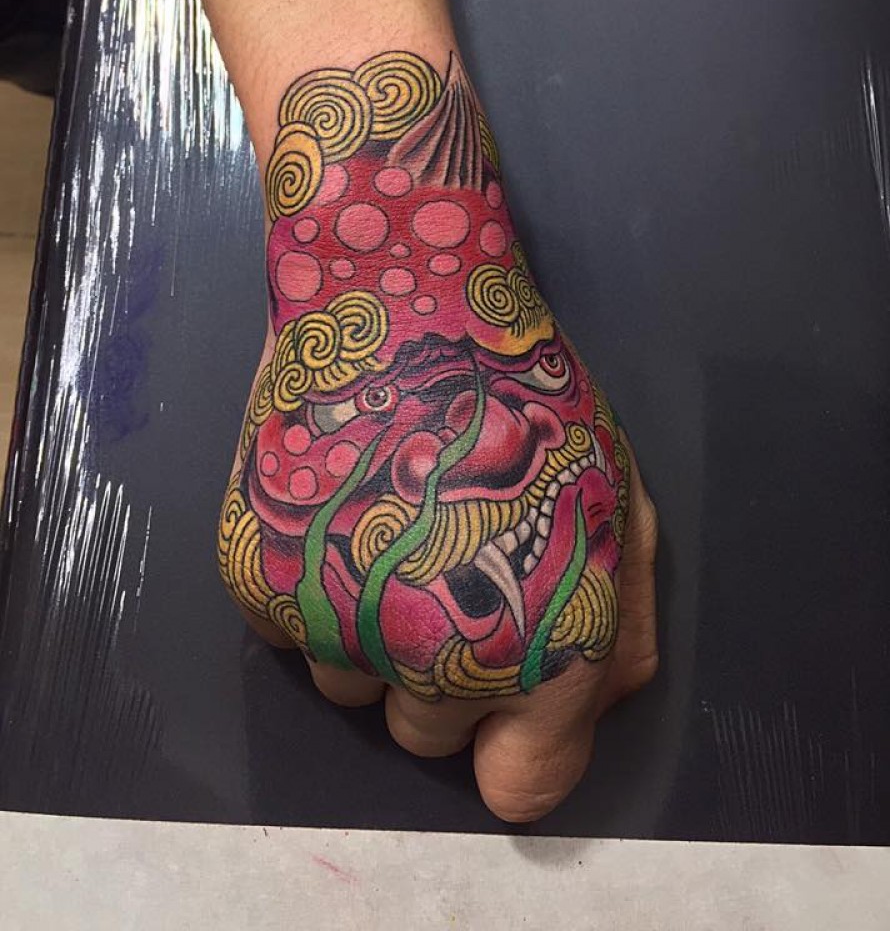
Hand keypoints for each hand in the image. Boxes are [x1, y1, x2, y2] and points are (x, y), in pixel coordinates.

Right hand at [218, 49, 657, 820]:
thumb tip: (566, 730)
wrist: (396, 292)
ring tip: (385, 532)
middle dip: (442, 681)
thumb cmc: (521, 391)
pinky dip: (308, 594)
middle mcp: (434, 656)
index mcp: (543, 645)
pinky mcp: (256, 578)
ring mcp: (334, 620)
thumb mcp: (617, 503)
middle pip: (426, 743)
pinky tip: (338, 511)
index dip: (517, 750)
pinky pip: (288, 638)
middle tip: (445, 575)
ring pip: (349, 692)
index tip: (506, 710)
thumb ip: (619, 633)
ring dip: (367, 638)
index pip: (522, 785)